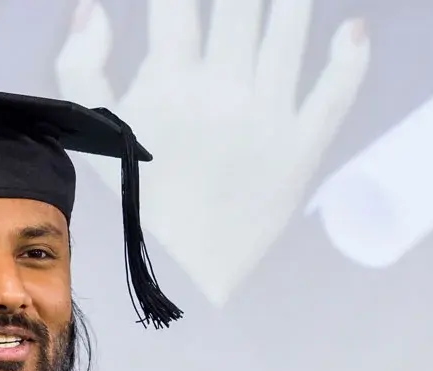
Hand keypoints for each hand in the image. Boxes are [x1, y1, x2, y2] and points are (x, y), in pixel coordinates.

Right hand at [55, 0, 370, 305]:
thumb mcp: (96, 137)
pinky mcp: (302, 150)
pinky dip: (349, 57)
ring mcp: (268, 119)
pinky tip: (352, 30)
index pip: (177, 0)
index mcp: (169, 85)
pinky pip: (336, 94)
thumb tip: (92, 5)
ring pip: (291, 26)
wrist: (178, 280)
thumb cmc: (135, 203)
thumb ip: (80, 66)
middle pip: (242, 0)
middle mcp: (223, 93)